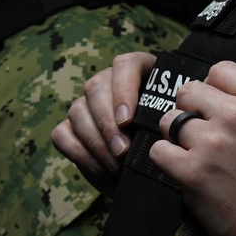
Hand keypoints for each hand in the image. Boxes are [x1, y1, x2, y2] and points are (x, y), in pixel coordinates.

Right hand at [51, 51, 155, 190]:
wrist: (150, 170)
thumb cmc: (168, 141)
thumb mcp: (174, 124)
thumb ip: (169, 115)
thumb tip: (166, 118)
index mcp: (139, 71)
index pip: (125, 65)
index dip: (123, 90)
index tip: (127, 120)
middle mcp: (109, 82)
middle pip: (96, 87)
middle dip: (107, 123)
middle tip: (122, 150)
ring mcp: (87, 104)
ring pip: (78, 109)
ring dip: (95, 140)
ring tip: (115, 163)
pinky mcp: (71, 129)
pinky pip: (62, 133)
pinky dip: (79, 151)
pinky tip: (100, 167)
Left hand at [153, 60, 235, 235]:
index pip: (221, 71)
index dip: (215, 86)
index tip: (216, 103)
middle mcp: (235, 115)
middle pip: (190, 90)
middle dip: (192, 106)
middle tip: (200, 126)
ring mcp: (211, 144)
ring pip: (170, 120)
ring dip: (177, 133)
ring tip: (190, 148)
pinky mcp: (193, 175)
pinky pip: (159, 151)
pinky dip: (165, 157)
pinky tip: (179, 166)